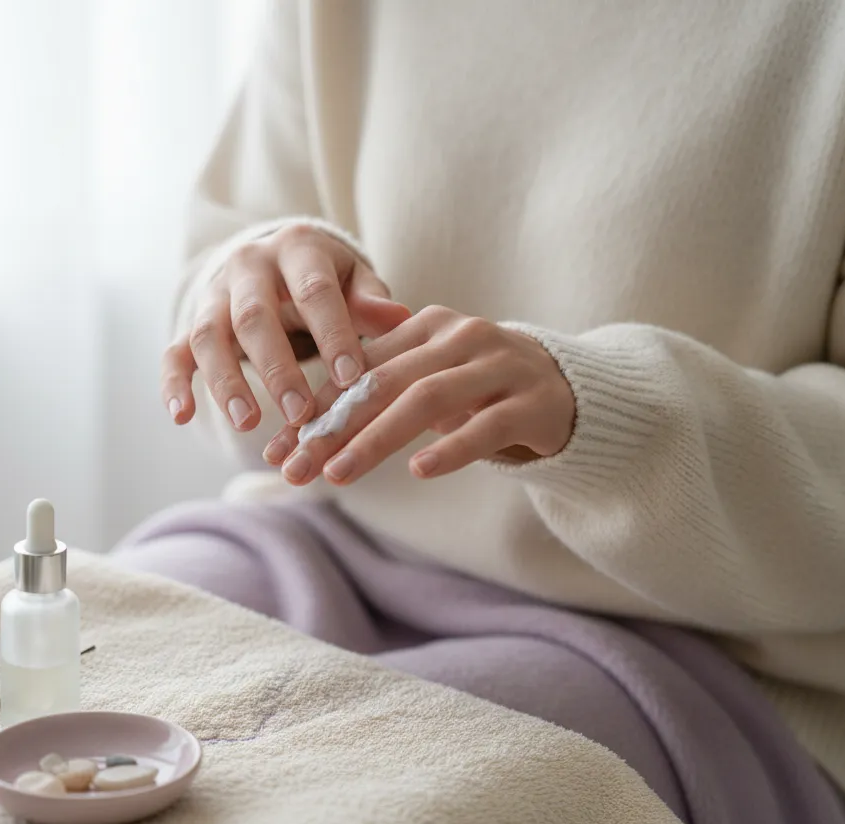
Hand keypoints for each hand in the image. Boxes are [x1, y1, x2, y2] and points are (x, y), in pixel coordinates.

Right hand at [161, 224, 410, 430]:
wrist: (277, 263)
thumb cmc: (327, 281)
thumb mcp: (354, 280)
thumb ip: (370, 299)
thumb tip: (397, 317)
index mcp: (296, 250)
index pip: (313, 291)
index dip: (332, 334)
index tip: (350, 380)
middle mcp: (247, 266)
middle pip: (254, 316)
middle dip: (277, 368)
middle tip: (299, 413)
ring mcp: (214, 295)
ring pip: (208, 336)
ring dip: (226, 381)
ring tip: (248, 422)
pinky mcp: (191, 324)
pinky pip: (175, 353)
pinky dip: (174, 385)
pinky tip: (181, 417)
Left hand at [260, 305, 575, 483]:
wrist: (569, 390)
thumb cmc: (480, 391)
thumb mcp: (427, 385)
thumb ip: (375, 398)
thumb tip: (300, 436)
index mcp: (425, 327)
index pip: (358, 369)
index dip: (314, 409)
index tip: (275, 449)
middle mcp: (460, 337)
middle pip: (383, 383)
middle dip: (332, 427)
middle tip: (293, 468)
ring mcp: (498, 367)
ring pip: (426, 399)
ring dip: (376, 438)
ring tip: (338, 474)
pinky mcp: (532, 402)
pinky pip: (486, 425)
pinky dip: (451, 447)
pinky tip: (419, 470)